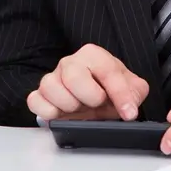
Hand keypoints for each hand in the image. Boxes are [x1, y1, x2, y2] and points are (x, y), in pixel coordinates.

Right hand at [27, 44, 149, 121]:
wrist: (91, 98)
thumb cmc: (107, 89)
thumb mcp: (130, 88)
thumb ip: (135, 92)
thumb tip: (129, 106)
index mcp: (93, 55)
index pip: (108, 72)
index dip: (121, 95)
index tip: (129, 113)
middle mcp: (69, 63)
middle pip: (74, 77)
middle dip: (90, 98)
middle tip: (97, 104)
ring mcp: (51, 78)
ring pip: (51, 89)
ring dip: (69, 106)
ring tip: (79, 109)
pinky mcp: (39, 94)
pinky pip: (35, 101)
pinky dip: (48, 112)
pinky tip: (62, 114)